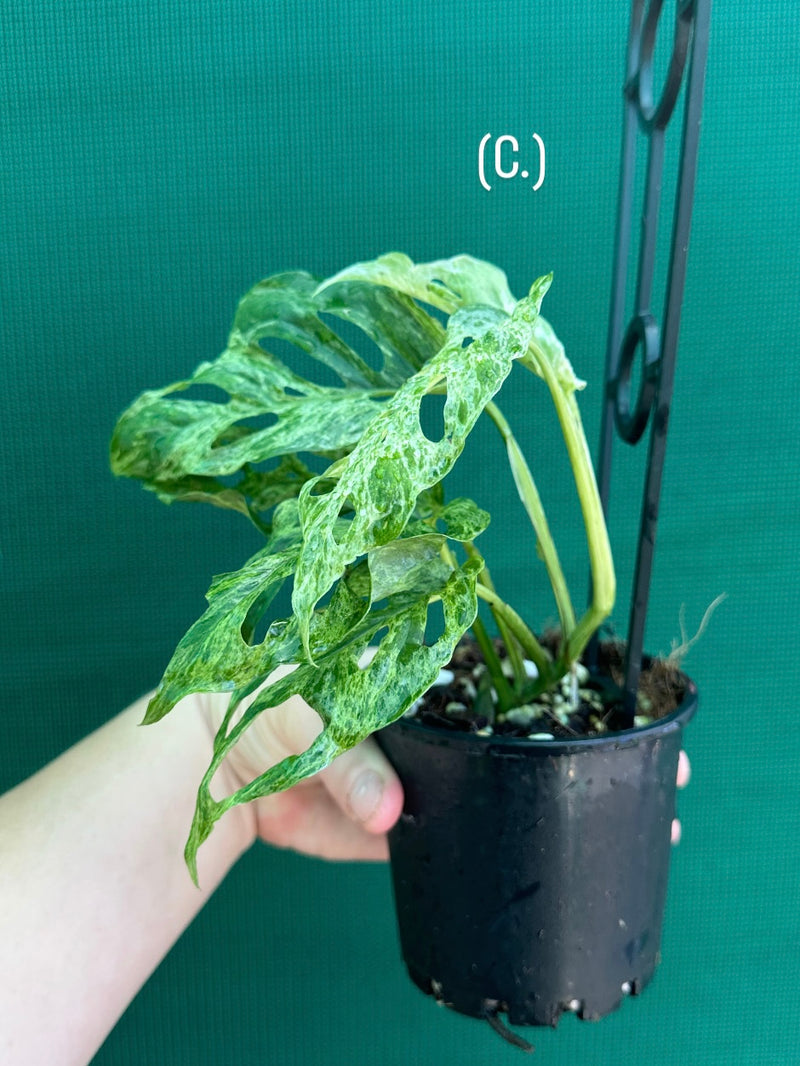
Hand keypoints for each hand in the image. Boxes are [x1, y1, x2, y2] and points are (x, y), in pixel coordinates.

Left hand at [206, 682, 690, 859]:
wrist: (216, 766)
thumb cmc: (262, 703)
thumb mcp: (304, 710)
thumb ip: (349, 757)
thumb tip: (393, 811)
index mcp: (422, 672)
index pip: (510, 671)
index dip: (571, 685)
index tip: (630, 698)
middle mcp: (437, 721)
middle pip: (525, 735)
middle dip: (587, 749)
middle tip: (656, 771)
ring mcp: (426, 773)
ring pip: (502, 790)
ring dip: (556, 805)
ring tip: (623, 817)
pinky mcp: (403, 824)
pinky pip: (455, 838)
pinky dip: (493, 849)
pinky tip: (548, 856)